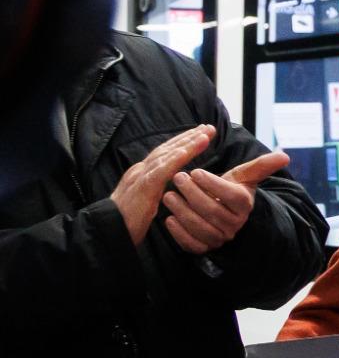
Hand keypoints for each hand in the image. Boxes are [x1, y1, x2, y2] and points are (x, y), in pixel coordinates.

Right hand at [109, 125, 214, 245]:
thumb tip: (173, 180)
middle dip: (189, 136)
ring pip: (165, 156)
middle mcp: (141, 170)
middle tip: (209, 127)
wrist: (110, 230)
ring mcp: (140, 177)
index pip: (166, 153)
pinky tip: (185, 152)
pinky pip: (158, 172)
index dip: (184, 142)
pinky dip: (172, 160)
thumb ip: (156, 187)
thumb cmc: (129, 220)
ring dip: (186, 144)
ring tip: (204, 135)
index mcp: (143, 173)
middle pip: (167, 149)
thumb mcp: (146, 199)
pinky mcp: (141, 188)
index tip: (202, 134)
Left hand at [163, 150, 289, 254]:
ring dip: (182, 211)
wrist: (223, 212)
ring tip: (169, 195)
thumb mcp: (244, 176)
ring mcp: (220, 238)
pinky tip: (169, 219)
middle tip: (177, 178)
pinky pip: (193, 245)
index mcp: (244, 205)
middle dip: (192, 194)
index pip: (232, 196)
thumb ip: (261, 165)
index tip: (195, 171)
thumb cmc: (231, 190)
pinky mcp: (205, 248)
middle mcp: (235, 224)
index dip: (213, 184)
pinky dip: (179, 233)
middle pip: (213, 211)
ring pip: (201, 228)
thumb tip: (285, 155)